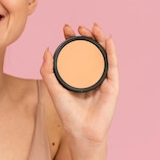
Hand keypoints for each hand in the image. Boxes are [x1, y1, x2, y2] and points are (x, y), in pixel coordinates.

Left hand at [40, 24, 118, 145]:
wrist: (81, 131)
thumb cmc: (68, 114)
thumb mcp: (54, 89)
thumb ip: (48, 71)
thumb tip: (46, 50)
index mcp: (78, 74)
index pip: (76, 51)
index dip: (72, 39)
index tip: (66, 29)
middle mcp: (91, 74)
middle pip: (90, 49)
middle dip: (85, 35)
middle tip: (78, 27)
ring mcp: (103, 78)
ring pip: (103, 53)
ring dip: (99, 38)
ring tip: (93, 27)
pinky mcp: (113, 84)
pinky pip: (113, 64)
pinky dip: (112, 51)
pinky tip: (108, 39)